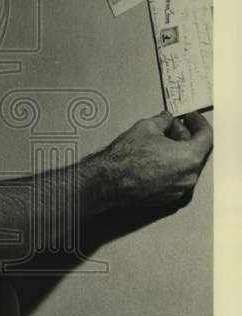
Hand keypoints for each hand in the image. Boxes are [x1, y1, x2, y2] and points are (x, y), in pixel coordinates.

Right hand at [94, 110, 211, 209]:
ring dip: (176, 152)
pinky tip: (154, 158)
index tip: (191, 117)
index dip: (198, 123)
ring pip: (184, 166)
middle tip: (170, 125)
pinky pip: (174, 178)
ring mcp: (177, 190)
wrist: (108, 181)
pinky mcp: (166, 198)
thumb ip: (163, 121)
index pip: (206, 136)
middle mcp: (188, 177)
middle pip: (195, 152)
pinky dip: (169, 167)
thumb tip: (166, 119)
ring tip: (159, 141)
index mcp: (189, 157)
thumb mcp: (147, 127)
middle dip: (184, 136)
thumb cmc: (126, 156)